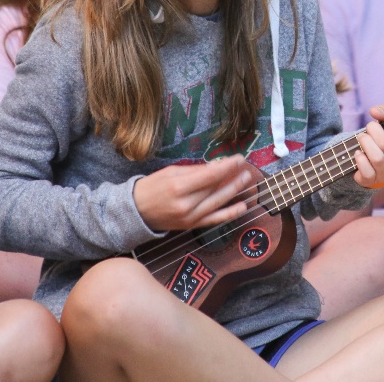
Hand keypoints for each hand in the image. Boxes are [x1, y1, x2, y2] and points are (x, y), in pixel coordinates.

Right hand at [132, 155, 261, 231]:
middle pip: (215, 189)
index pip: (210, 176)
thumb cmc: (152, 187)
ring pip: (218, 203)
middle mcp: (186, 205)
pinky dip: (230, 214)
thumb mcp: (171, 172)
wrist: (137, 212)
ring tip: (247, 180)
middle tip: (246, 167)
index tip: (239, 158)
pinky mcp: (192, 226)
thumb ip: (195, 171)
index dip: (227, 167)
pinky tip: (243, 206)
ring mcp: (190, 218)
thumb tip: (216, 166)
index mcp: (178, 187)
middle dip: (233, 177)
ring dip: (235, 191)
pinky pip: (215, 220)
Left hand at [351, 104, 383, 188]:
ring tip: (361, 137)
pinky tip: (358, 153)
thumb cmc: (383, 139)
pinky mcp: (373, 181)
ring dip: (365, 143)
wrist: (371, 163)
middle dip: (374, 131)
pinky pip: (367, 171)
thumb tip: (374, 111)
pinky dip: (360, 158)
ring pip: (377, 158)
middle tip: (369, 126)